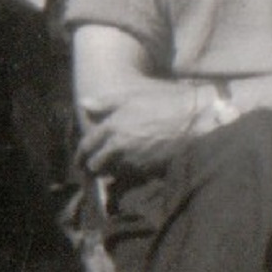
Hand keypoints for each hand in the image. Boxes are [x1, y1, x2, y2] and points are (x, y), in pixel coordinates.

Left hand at [78, 80, 208, 174]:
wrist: (192, 120)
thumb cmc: (162, 103)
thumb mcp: (132, 96)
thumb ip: (105, 102)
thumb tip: (83, 104)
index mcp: (112, 126)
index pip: (87, 145)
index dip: (80, 154)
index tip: (78, 159)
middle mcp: (119, 146)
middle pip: (97, 164)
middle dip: (92, 167)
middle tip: (91, 169)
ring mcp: (134, 159)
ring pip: (113, 171)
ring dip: (111, 171)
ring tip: (111, 170)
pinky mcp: (149, 169)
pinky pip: (131, 174)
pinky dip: (129, 173)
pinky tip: (132, 168)